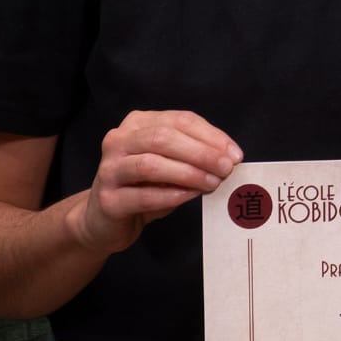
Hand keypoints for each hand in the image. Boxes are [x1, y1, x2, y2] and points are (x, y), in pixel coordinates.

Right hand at [68, 110, 242, 256]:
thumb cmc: (145, 188)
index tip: (235, 154)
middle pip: (163, 138)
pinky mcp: (107, 199)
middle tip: (227, 169)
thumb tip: (229, 158)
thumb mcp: (172, 165)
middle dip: (201, 153)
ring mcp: (109, 169)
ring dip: (188, 173)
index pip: (179, 120)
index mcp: (138, 123)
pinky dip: (171, 194)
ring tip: (212, 183)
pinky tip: (190, 196)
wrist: (105, 220)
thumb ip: (194, 156)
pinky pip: (143, 195)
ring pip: (151, 164)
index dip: (210, 135)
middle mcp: (119, 140)